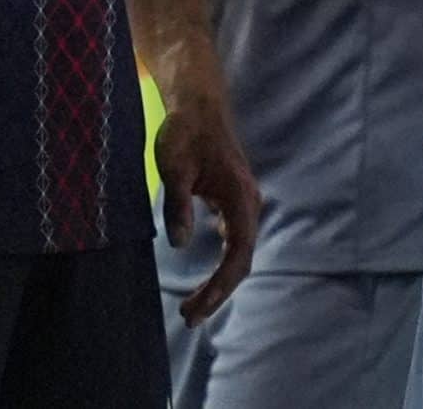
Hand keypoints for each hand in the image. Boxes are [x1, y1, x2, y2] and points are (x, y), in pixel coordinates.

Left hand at [153, 68, 260, 323]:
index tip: (194, 309)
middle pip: (242, 259)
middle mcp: (248, 203)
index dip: (219, 285)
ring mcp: (242, 202)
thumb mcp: (174, 168)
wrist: (198, 105)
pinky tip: (206, 276)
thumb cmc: (185, 134)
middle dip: (218, 292)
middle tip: (188, 317)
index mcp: (239, 197)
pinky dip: (222, 263)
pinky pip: (234, 240)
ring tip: (193, 305)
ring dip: (220, 280)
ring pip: (240, 251)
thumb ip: (178, 205)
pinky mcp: (232, 200)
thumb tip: (180, 244)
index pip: (238, 254)